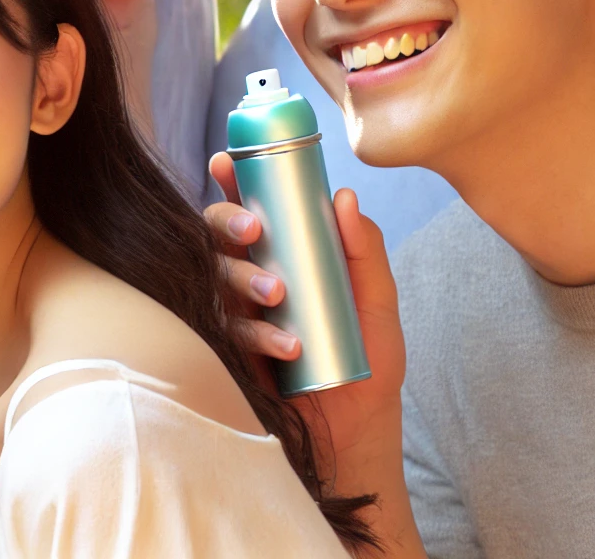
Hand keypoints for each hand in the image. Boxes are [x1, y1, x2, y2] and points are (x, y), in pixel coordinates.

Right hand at [204, 152, 405, 472]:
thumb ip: (366, 253)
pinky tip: (288, 346)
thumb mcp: (378, 304)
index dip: (234, 181)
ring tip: (279, 295)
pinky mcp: (231, 354)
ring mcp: (239, 315)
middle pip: (217, 235)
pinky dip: (256, 334)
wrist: (358, 433)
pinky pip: (227, 331)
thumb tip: (346, 197)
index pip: (252, 208)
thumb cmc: (368, 364)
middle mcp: (254, 279)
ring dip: (243, 279)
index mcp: (286, 257)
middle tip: (253, 231)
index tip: (228, 161)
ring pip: (216, 278)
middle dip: (226, 223)